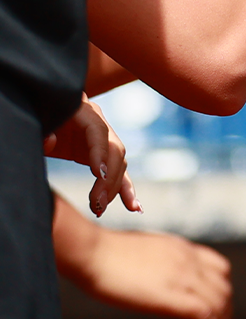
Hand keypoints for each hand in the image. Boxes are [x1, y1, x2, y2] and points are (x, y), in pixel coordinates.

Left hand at [43, 95, 139, 214]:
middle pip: (115, 151)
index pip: (99, 132)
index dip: (100, 153)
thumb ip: (45, 130)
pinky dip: (125, 190)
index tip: (99, 175)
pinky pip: (118, 172)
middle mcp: (99, 123)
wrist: (40, 111)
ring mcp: (103, 139)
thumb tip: (50, 141)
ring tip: (100, 208)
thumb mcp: (39, 121)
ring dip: (114, 188)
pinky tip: (134, 208)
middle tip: (97, 202)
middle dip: (109, 179)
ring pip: (119, 164)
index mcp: (83, 110)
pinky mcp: (102, 154)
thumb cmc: (38, 116)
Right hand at [70, 224, 232, 318]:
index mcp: (182, 248)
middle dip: (225, 311)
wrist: (92, 252)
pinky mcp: (174, 296)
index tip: (216, 305)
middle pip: (224, 289)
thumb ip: (155, 261)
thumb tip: (149, 273)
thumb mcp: (141, 251)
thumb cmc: (102, 253)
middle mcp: (190, 261)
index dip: (222, 289)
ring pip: (219, 304)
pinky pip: (206, 317)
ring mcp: (184, 278)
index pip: (219, 267)